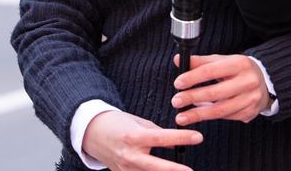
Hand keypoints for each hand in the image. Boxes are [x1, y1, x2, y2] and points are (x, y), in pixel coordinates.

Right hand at [81, 110, 200, 170]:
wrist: (92, 132)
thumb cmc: (118, 124)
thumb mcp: (139, 123)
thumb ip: (158, 133)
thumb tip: (176, 143)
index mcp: (134, 137)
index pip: (162, 138)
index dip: (182, 137)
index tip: (198, 137)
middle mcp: (130, 155)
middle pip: (157, 166)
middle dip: (175, 170)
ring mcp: (125, 169)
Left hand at [171, 54, 271, 125]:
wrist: (265, 81)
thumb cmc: (238, 69)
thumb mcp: (222, 60)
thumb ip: (200, 61)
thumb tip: (178, 60)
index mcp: (239, 63)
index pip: (211, 70)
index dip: (193, 78)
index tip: (178, 83)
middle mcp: (247, 81)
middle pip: (215, 93)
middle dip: (192, 98)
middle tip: (176, 101)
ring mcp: (250, 99)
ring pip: (220, 110)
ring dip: (198, 114)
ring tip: (182, 116)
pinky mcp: (249, 112)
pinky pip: (226, 117)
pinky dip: (210, 116)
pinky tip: (199, 115)